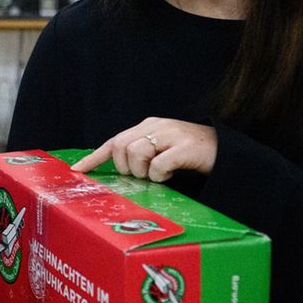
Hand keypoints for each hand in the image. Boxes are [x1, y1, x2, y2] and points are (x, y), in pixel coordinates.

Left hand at [73, 118, 216, 181]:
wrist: (224, 151)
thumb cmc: (188, 154)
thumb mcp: (160, 150)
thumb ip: (141, 154)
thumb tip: (119, 171)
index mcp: (147, 126)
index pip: (114, 140)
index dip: (95, 157)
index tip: (78, 170)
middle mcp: (156, 126)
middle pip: (121, 147)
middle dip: (126, 167)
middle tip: (144, 174)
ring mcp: (171, 135)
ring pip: (137, 154)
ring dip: (145, 172)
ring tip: (161, 173)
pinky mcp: (184, 147)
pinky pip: (158, 165)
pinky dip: (161, 175)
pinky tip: (172, 172)